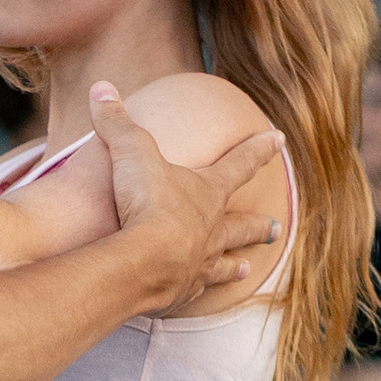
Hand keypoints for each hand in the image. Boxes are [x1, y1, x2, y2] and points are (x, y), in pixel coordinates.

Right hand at [91, 82, 281, 308]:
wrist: (144, 260)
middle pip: (242, 225)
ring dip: (234, 264)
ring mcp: (200, 263)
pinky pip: (194, 290)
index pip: (239, 164)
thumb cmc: (146, 203)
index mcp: (208, 192)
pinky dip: (197, 290)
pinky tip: (195, 292)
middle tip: (276, 228)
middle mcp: (212, 229)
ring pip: (224, 263)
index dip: (258, 149)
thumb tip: (101, 88)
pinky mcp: (181, 291)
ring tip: (245, 268)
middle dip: (258, 225)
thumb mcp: (130, 152)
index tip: (279, 139)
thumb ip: (117, 122)